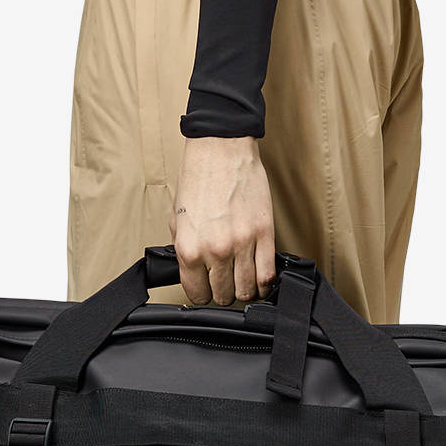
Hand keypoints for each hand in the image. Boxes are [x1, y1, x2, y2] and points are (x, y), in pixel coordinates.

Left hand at [170, 135, 276, 305]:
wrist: (220, 149)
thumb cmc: (199, 178)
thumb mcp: (178, 218)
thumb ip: (185, 248)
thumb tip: (193, 271)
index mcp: (189, 248)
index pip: (197, 294)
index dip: (202, 294)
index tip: (208, 288)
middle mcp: (215, 251)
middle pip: (224, 296)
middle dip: (224, 293)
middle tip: (226, 282)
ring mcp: (242, 244)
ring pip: (248, 291)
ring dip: (246, 291)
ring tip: (244, 281)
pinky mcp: (264, 234)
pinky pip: (268, 274)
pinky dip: (266, 283)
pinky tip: (261, 278)